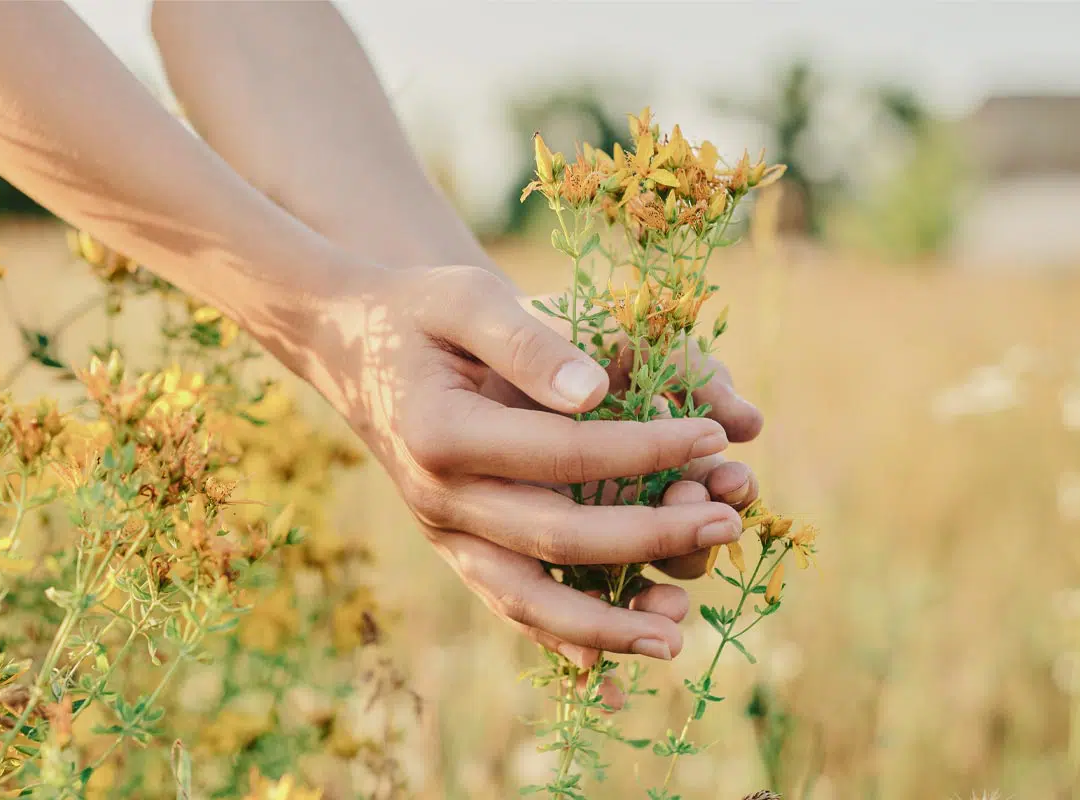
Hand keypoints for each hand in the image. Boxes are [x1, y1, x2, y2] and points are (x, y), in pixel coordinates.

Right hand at [300, 265, 745, 662]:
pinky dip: (556, 638)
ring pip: (526, 598)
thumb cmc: (420, 313)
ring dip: (604, 623)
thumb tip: (597, 391)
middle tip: (726, 525)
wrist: (353, 347)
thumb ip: (527, 342)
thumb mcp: (467, 298)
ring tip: (676, 633)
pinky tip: (606, 663)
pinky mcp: (453, 547)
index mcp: (442, 433)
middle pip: (556, 537)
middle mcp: (439, 498)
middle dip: (649, 536)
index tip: (713, 435)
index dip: (645, 448)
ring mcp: (443, 533)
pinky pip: (506, 603)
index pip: (564, 453)